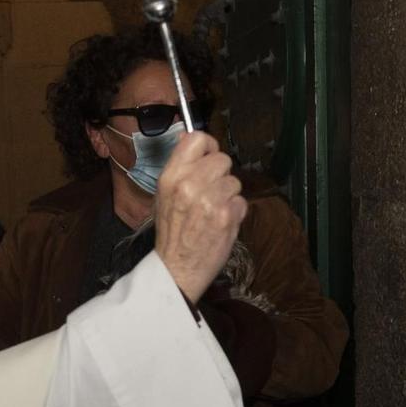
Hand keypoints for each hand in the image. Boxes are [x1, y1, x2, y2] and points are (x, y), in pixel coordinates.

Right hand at [152, 131, 247, 303]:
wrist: (176, 268)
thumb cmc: (172, 231)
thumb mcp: (164, 194)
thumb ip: (181, 168)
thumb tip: (193, 138)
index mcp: (171, 176)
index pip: (196, 139)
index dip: (208, 146)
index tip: (208, 158)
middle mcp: (190, 184)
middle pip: (222, 159)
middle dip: (220, 175)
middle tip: (210, 192)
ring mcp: (210, 200)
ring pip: (234, 182)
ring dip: (228, 195)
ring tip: (213, 211)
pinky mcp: (227, 216)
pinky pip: (241, 202)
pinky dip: (234, 213)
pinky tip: (220, 223)